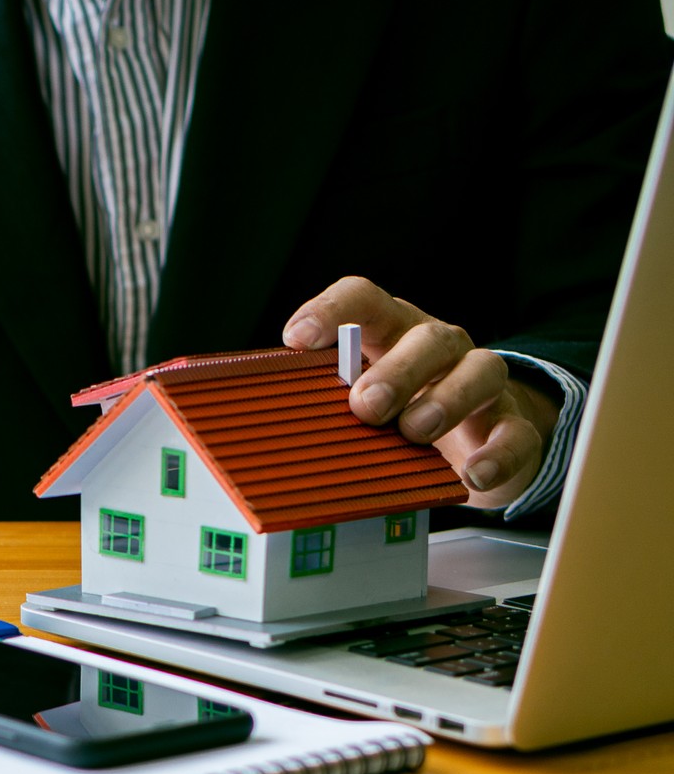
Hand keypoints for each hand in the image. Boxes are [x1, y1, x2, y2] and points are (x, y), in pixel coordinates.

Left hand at [282, 277, 559, 510]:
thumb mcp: (357, 398)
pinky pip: (515, 432)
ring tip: (414, 432)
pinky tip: (473, 473)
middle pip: (428, 337)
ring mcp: (481, 384)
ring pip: (482, 370)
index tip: (298, 339)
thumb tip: (258, 417)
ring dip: (446, 400)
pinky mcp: (511, 425)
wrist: (477, 437)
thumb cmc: (399, 409)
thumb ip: (320, 399)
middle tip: (364, 405)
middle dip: (396, 369)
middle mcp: (439, 347)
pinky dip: (497, 452)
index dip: (330, 311)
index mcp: (390, 331)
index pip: (363, 299)